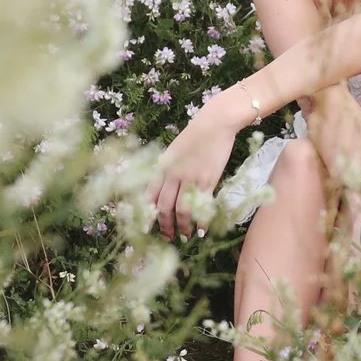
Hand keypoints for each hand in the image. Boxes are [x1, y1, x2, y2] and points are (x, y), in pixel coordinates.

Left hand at [148, 111, 236, 239]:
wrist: (215, 124)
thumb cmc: (194, 137)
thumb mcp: (173, 153)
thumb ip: (166, 172)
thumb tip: (162, 193)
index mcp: (161, 167)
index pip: (149, 196)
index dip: (146, 215)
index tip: (145, 230)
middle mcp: (173, 174)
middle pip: (164, 207)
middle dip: (165, 226)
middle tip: (167, 237)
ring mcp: (190, 178)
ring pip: (182, 210)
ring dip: (182, 226)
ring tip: (185, 235)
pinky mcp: (208, 180)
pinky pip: (201, 206)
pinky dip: (201, 221)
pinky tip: (202, 229)